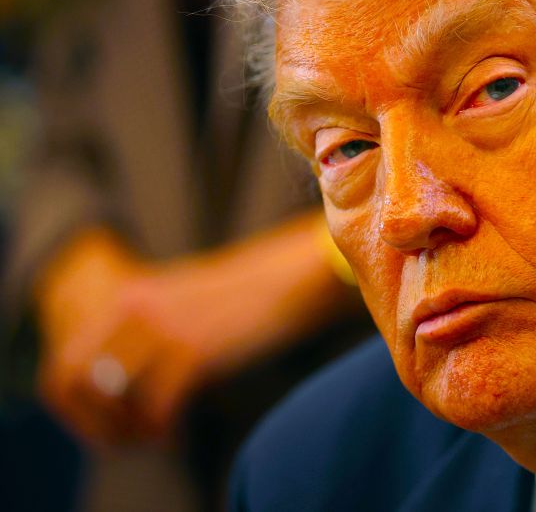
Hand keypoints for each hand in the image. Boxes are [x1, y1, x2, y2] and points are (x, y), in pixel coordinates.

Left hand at [35, 214, 355, 445]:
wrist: (292, 277)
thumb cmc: (244, 298)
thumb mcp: (180, 303)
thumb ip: (144, 332)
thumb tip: (119, 385)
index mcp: (126, 296)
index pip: (63, 362)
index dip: (73, 406)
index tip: (104, 426)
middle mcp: (134, 308)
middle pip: (76, 383)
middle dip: (95, 422)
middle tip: (125, 440)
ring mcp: (163, 328)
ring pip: (114, 399)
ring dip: (129, 431)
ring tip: (154, 439)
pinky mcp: (194, 351)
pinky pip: (157, 408)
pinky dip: (162, 432)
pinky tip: (176, 438)